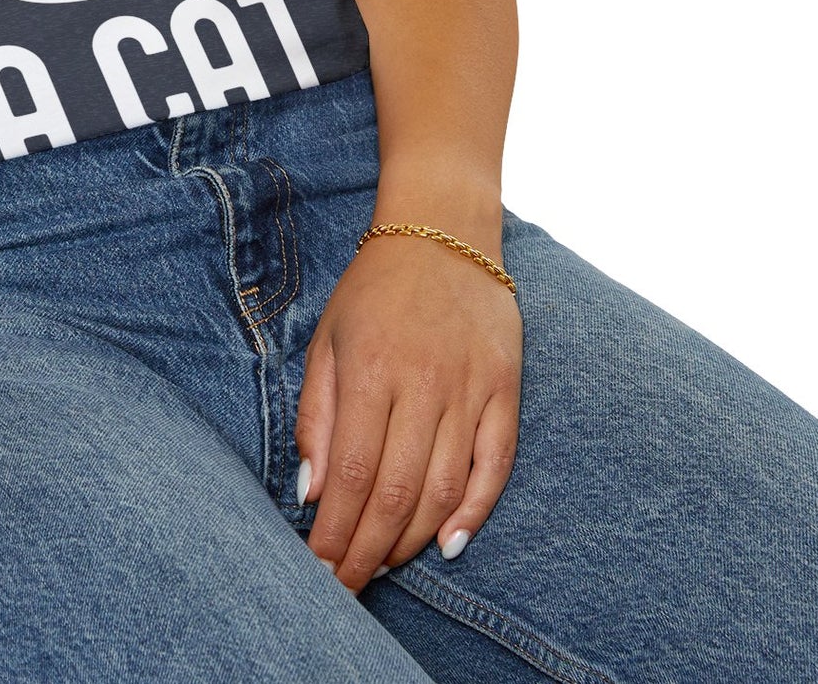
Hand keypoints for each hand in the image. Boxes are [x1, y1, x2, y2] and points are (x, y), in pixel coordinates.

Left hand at [294, 227, 522, 590]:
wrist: (442, 232)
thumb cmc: (373, 290)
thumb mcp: (327, 340)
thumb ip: (316, 416)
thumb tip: (312, 491)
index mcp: (370, 370)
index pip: (352, 473)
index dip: (336, 531)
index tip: (319, 568)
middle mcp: (423, 383)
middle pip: (396, 492)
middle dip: (368, 550)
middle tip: (348, 585)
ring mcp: (470, 388)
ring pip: (444, 488)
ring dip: (412, 539)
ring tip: (384, 565)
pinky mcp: (506, 389)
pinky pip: (495, 465)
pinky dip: (475, 511)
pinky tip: (449, 543)